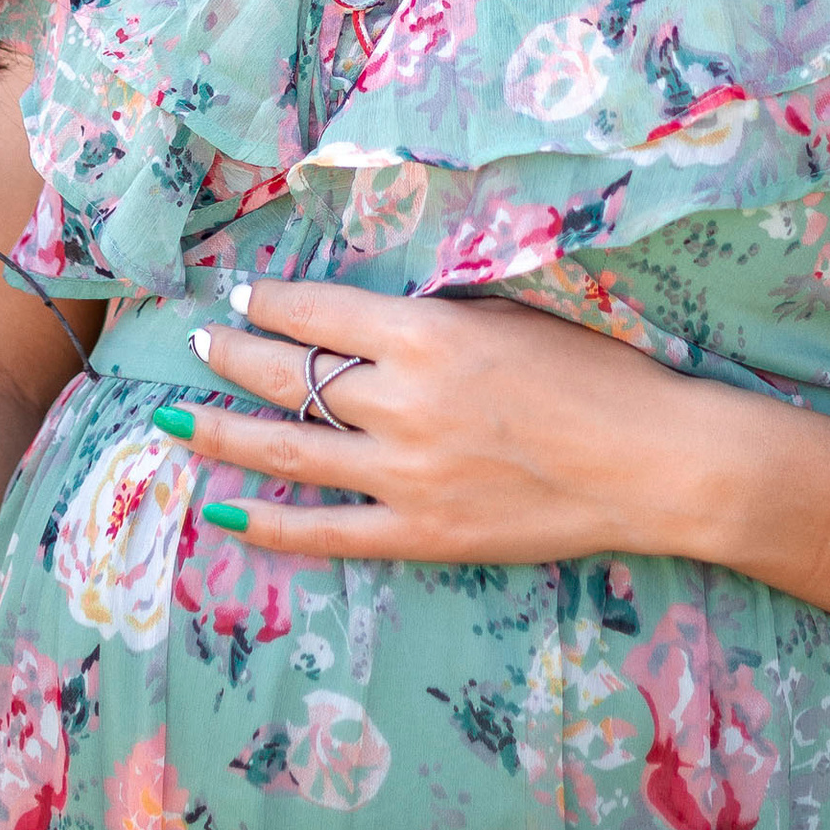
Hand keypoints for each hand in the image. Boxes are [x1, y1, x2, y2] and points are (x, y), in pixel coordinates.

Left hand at [153, 276, 714, 565]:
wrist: (656, 463)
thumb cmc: (599, 376)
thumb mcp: (511, 317)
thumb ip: (434, 321)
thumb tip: (369, 319)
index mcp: (426, 335)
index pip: (318, 311)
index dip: (271, 301)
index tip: (245, 295)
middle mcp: (402, 402)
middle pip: (288, 374)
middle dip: (233, 354)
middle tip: (199, 342)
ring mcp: (405, 475)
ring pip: (287, 450)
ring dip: (222, 430)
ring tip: (173, 418)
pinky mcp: (421, 535)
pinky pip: (326, 532)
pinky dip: (270, 525)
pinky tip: (225, 513)